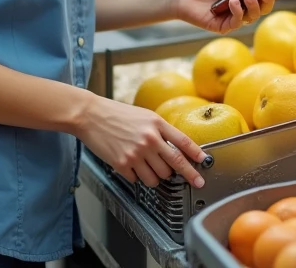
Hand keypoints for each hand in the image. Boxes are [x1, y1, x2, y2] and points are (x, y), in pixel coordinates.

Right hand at [74, 94, 207, 187]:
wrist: (90, 115)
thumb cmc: (116, 114)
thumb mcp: (143, 116)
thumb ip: (160, 130)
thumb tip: (176, 149)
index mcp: (156, 124)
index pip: (183, 143)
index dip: (197, 155)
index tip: (205, 164)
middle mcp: (149, 139)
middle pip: (175, 165)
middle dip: (185, 175)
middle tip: (192, 180)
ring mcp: (136, 153)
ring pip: (158, 178)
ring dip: (156, 176)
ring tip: (146, 166)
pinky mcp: (122, 164)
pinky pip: (138, 180)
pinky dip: (136, 176)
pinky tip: (129, 164)